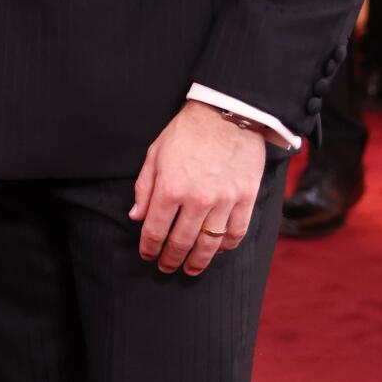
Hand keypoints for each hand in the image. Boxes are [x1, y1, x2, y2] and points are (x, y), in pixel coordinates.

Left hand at [130, 100, 267, 274]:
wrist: (227, 113)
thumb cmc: (187, 131)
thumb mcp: (156, 154)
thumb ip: (145, 187)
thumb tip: (136, 216)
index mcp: (170, 188)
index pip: (154, 230)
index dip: (149, 248)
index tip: (148, 255)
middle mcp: (197, 199)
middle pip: (181, 242)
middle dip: (171, 259)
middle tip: (167, 267)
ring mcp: (224, 200)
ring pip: (209, 243)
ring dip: (198, 261)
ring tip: (191, 269)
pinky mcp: (245, 197)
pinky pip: (236, 232)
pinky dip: (226, 246)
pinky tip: (218, 250)